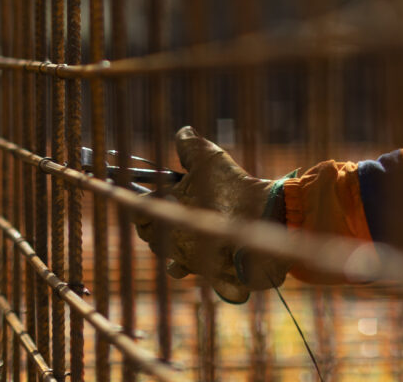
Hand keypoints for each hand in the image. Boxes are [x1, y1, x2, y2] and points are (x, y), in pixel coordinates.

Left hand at [133, 126, 290, 302]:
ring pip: (166, 253)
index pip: (138, 209)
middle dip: (154, 223)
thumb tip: (182, 132)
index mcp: (164, 210)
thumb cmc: (232, 188)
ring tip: (177, 234)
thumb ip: (189, 145)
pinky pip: (185, 270)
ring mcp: (186, 256)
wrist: (264, 220)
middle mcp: (170, 237)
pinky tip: (190, 257)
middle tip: (166, 209)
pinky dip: (185, 264)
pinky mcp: (204, 270)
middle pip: (150, 234)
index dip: (142, 201)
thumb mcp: (209, 157)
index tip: (152, 194)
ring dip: (168, 243)